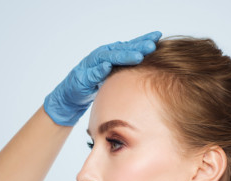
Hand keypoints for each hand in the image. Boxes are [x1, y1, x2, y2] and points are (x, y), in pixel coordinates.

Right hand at [43, 31, 161, 126]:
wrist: (72, 94)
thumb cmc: (96, 83)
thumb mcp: (114, 74)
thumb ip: (126, 68)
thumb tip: (150, 66)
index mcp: (111, 54)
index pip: (129, 45)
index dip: (142, 40)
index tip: (157, 37)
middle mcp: (102, 56)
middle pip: (122, 49)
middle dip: (137, 47)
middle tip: (152, 46)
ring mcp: (92, 65)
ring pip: (109, 58)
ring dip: (123, 57)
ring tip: (137, 56)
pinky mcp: (83, 78)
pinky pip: (92, 73)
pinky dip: (99, 70)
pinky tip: (107, 67)